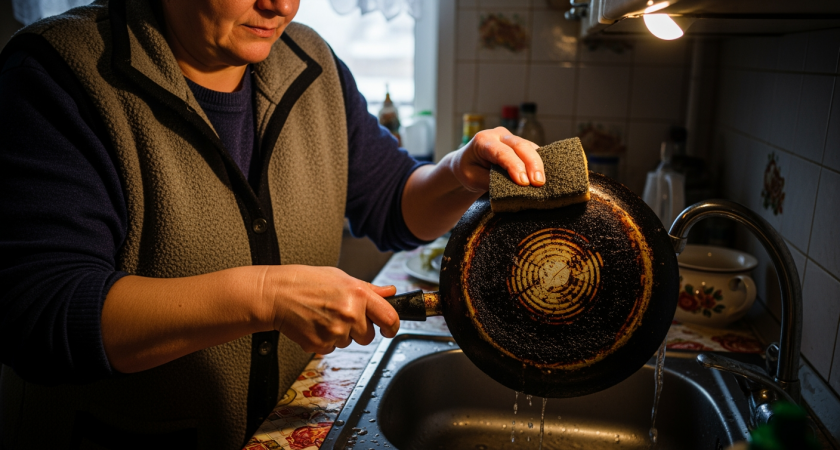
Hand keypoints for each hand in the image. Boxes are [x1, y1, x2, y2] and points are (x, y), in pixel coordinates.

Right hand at [261, 265, 399, 353]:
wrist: (275, 294)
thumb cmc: (304, 282)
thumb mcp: (340, 277)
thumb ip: (368, 288)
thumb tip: (389, 292)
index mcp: (358, 294)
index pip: (390, 317)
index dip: (392, 326)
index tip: (389, 329)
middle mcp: (350, 314)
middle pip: (368, 336)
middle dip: (359, 329)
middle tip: (340, 314)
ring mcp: (335, 331)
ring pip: (349, 342)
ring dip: (340, 333)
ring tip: (323, 316)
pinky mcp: (321, 345)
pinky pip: (331, 348)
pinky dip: (324, 339)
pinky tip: (314, 324)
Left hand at [450, 127, 544, 192]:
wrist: (466, 162)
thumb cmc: (467, 170)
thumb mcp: (472, 178)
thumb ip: (491, 181)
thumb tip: (513, 187)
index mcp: (483, 140)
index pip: (502, 152)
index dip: (514, 166)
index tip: (524, 182)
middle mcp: (498, 134)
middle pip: (520, 145)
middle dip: (532, 164)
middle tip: (538, 182)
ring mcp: (510, 137)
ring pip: (529, 146)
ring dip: (538, 164)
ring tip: (542, 181)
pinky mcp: (519, 143)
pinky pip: (532, 150)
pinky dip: (538, 161)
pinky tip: (543, 173)